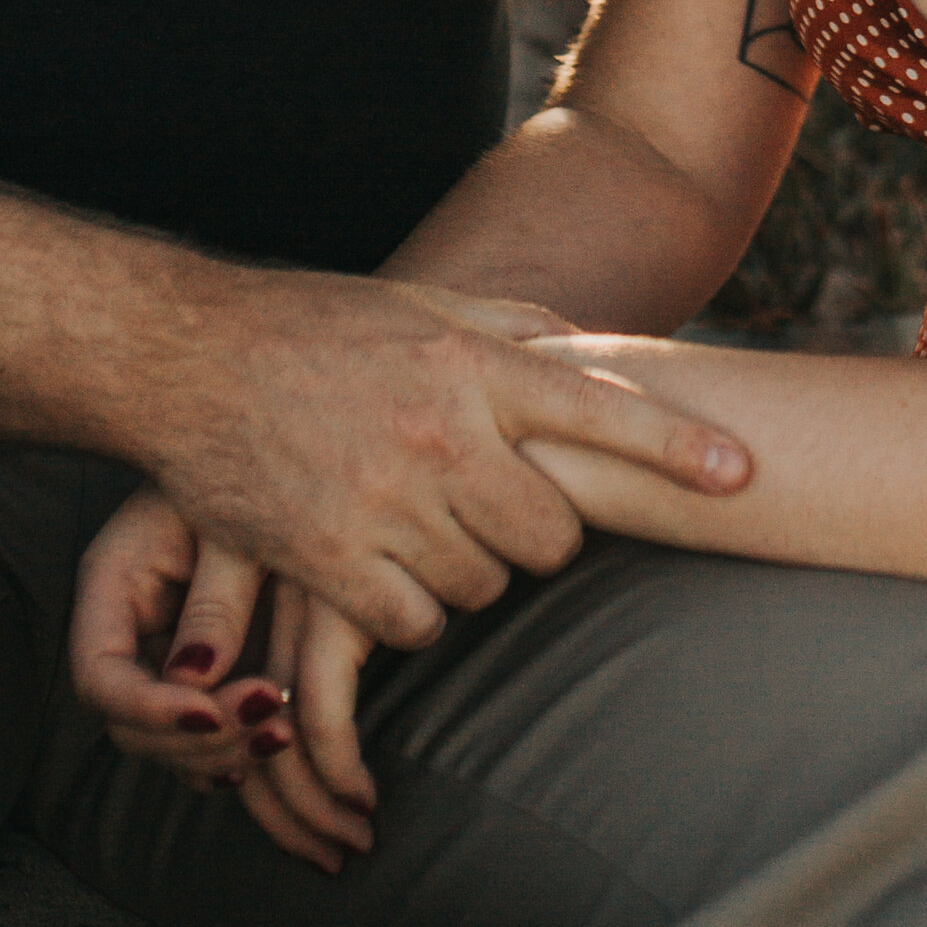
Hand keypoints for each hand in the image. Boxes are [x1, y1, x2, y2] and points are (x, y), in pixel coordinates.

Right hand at [67, 488, 312, 806]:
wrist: (278, 454)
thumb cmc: (251, 471)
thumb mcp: (234, 525)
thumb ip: (218, 597)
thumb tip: (196, 678)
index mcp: (115, 585)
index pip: (100, 675)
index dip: (149, 708)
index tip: (211, 714)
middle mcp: (129, 632)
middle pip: (133, 725)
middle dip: (199, 739)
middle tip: (273, 720)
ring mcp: (162, 659)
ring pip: (169, 744)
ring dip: (224, 756)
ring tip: (287, 734)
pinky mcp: (203, 675)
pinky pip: (203, 741)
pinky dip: (235, 757)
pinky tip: (280, 747)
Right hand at [141, 263, 747, 650]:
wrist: (185, 359)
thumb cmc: (310, 325)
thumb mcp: (421, 302)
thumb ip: (512, 328)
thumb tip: (593, 349)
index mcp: (470, 364)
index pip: (599, 409)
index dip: (677, 447)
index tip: (741, 474)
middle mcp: (439, 434)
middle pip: (551, 535)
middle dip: (535, 535)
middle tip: (492, 509)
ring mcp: (386, 501)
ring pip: (484, 586)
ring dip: (465, 570)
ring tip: (418, 523)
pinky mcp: (331, 562)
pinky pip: (416, 623)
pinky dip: (409, 609)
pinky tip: (380, 566)